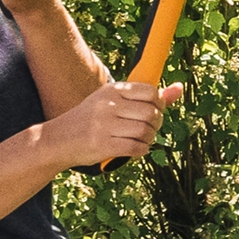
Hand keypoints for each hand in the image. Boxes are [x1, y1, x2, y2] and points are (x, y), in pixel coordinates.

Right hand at [44, 77, 184, 171]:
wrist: (57, 140)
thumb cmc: (91, 119)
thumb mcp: (114, 102)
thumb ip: (147, 97)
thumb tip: (180, 88)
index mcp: (112, 90)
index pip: (150, 92)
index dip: (159, 104)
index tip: (154, 111)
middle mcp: (108, 105)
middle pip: (152, 113)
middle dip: (156, 124)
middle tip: (149, 129)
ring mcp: (104, 125)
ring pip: (146, 131)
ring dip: (149, 139)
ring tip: (140, 139)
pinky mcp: (103, 145)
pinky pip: (136, 148)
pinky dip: (141, 150)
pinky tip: (135, 149)